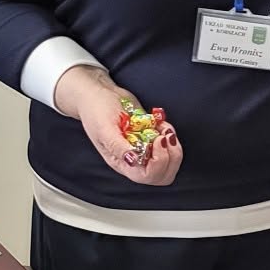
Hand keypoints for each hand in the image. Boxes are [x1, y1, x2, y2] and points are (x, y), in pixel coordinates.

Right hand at [54, 65, 183, 186]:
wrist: (100, 93)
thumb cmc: (96, 111)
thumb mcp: (104, 128)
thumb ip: (118, 146)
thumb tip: (132, 160)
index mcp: (122, 162)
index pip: (146, 176)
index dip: (158, 162)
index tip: (156, 141)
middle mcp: (135, 159)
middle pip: (162, 174)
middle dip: (171, 156)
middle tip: (164, 137)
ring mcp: (145, 148)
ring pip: (169, 161)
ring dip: (173, 145)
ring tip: (163, 128)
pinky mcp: (151, 137)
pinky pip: (169, 144)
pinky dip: (170, 133)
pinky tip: (161, 123)